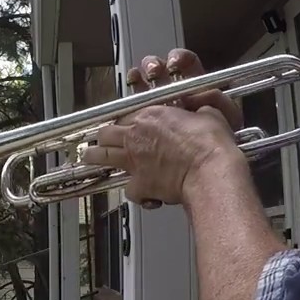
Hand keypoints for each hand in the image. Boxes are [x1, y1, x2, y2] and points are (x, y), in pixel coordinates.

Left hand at [81, 49, 244, 206]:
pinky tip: (141, 194)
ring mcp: (134, 161)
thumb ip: (199, 108)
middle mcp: (136, 137)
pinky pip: (128, 190)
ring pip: (102, 156)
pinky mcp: (139, 184)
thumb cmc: (211, 145)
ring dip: (95, 156)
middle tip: (101, 138)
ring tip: (88, 156)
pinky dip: (134, 192)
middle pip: (106, 133)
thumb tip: (202, 106)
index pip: (126, 115)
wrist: (210, 171)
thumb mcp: (209, 114)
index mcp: (151, 116)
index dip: (125, 121)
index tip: (126, 124)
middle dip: (103, 136)